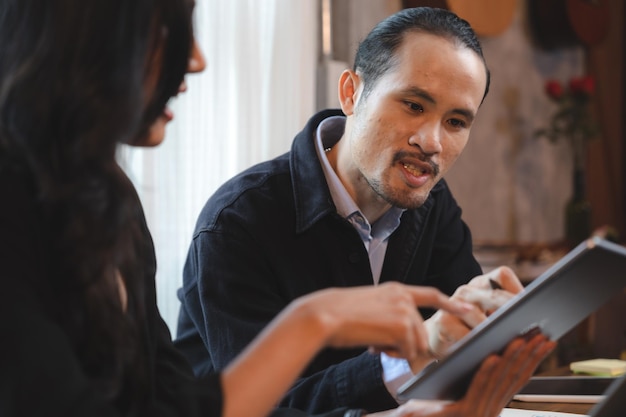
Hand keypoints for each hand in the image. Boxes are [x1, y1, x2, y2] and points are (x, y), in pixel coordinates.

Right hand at [296, 282, 473, 362]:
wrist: (324, 315)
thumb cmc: (339, 313)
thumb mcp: (369, 307)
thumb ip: (389, 315)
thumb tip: (401, 339)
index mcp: (395, 289)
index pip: (431, 295)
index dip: (451, 303)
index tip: (469, 309)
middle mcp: (403, 297)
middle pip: (421, 331)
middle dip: (405, 344)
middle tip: (379, 345)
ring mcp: (404, 311)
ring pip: (415, 343)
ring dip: (397, 350)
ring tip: (372, 343)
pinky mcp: (401, 326)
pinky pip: (407, 351)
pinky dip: (391, 354)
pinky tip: (373, 346)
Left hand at [365, 333, 555, 416]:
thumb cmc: (425, 405)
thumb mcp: (453, 386)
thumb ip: (474, 374)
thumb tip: (496, 345)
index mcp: (489, 403)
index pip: (517, 378)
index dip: (534, 359)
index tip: (547, 340)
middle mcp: (488, 410)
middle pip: (513, 379)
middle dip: (530, 355)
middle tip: (543, 334)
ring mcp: (477, 414)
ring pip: (498, 381)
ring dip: (512, 359)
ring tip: (522, 339)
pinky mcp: (462, 414)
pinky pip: (477, 389)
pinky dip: (487, 372)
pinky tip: (494, 356)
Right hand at [417, 267, 522, 370]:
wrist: (437, 338)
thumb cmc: (469, 328)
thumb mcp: (489, 317)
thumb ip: (507, 314)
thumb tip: (541, 324)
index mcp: (482, 285)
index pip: (503, 275)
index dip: (518, 290)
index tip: (531, 305)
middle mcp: (468, 290)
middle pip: (494, 294)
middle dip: (512, 310)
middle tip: (527, 323)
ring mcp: (453, 303)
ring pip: (478, 315)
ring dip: (492, 330)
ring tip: (505, 340)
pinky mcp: (443, 321)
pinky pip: (463, 333)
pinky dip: (475, 342)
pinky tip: (482, 349)